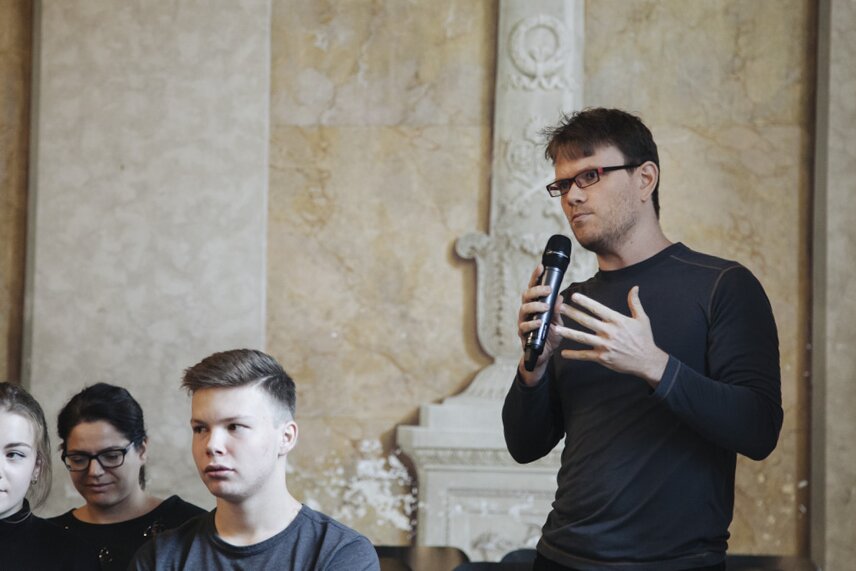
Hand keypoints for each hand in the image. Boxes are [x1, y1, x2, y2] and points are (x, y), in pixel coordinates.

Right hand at [516, 263, 563, 383]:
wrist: (543, 355)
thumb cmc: (550, 336)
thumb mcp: (558, 322)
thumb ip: (557, 310)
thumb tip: (560, 297)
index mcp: (535, 305)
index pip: (534, 288)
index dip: (536, 277)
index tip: (541, 267)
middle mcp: (527, 311)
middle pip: (526, 295)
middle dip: (536, 290)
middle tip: (548, 290)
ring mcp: (523, 321)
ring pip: (523, 308)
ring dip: (535, 306)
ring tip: (544, 307)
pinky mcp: (523, 334)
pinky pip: (524, 326)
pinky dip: (532, 323)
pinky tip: (540, 322)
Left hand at [557, 286, 667, 387]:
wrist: (647, 360)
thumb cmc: (644, 338)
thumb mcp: (642, 319)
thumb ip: (635, 303)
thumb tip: (635, 288)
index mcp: (617, 321)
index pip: (598, 309)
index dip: (585, 302)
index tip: (574, 296)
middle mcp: (609, 332)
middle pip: (586, 321)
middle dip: (572, 313)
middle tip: (559, 308)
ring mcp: (605, 346)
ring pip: (582, 338)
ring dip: (568, 332)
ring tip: (556, 328)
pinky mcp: (602, 358)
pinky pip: (585, 355)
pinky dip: (573, 355)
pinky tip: (563, 353)